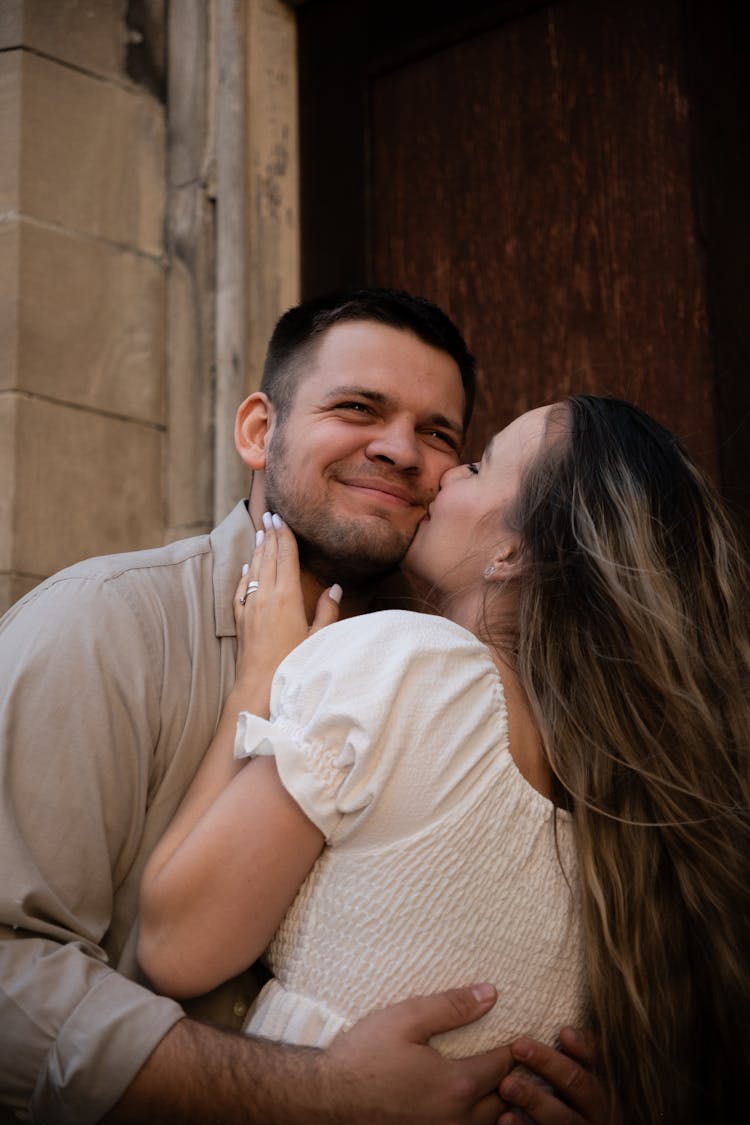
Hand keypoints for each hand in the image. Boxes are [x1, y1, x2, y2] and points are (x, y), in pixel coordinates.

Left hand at [234, 511, 340, 690]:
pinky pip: (241, 590)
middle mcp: (266, 597)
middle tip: (270, 515)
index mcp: (288, 597)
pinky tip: (247, 567)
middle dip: (271, 535)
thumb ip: (327, 610)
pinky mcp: (241, 620)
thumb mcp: (319, 638)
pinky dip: (245, 575)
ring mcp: (250, 607)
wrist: (259, 687)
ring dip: (258, 550)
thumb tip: (335, 588)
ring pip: (254, 570)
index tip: (282, 518)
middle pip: (269, 558)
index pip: (286, 557)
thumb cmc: (293, 664)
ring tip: (261, 533)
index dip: (285, 536)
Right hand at [321, 984, 513, 1123]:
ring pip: (490, 1124)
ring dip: (502, 1104)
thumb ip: (451, 1006)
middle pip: (505, 1100)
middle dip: (516, 1078)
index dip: (517, 1049)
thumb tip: (491, 994)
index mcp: (457, 1085)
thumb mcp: (406, 1019)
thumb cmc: (363, 1057)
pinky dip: (481, 1120)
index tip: (527, 1037)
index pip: (503, 1065)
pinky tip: (476, 1107)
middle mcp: (457, 1118)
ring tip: (508, 1084)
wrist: (328, 1100)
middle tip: (525, 1060)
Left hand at [498, 1027, 614, 1124]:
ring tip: (506, 1085)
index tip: (564, 1033)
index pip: (597, 1059)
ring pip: (562, 1116)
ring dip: (533, 1099)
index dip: (584, 1047)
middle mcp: (598, 1108)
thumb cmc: (572, 1096)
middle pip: (578, 1084)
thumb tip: (563, 1028)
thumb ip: (577, 1053)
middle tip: (518, 1046)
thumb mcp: (583, 1072)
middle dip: (548, 1064)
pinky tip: (505, 1118)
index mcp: (603, 1082)